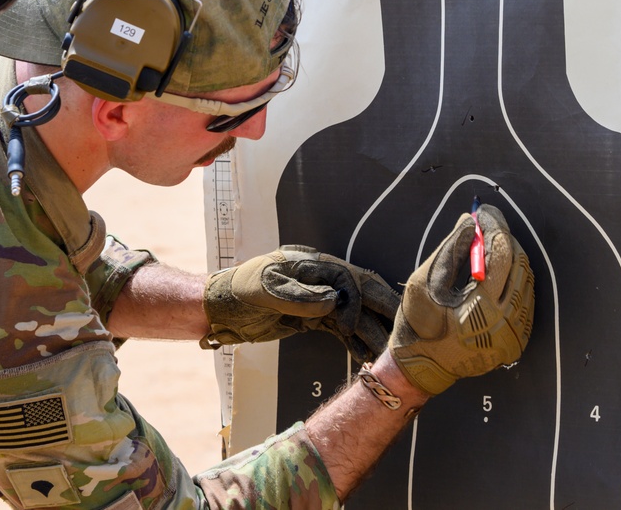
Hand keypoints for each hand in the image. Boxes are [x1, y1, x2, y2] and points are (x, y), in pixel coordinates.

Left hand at [201, 245, 399, 360]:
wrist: (216, 308)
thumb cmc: (236, 294)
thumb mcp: (264, 292)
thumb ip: (299, 296)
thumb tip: (333, 301)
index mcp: (309, 264)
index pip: (346, 280)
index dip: (354, 303)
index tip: (349, 328)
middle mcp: (319, 278)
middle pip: (360, 291)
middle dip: (383, 310)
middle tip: (405, 329)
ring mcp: (317, 298)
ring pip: (354, 313)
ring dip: (371, 331)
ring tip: (389, 352)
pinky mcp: (312, 317)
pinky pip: (341, 328)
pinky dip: (355, 341)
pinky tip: (368, 355)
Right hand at [388, 204, 534, 394]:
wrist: (423, 368)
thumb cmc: (418, 325)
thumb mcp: (426, 283)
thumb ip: (452, 250)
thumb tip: (471, 221)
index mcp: (483, 308)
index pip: (502, 255)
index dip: (494, 227)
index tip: (483, 212)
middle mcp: (506, 323)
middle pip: (520, 265)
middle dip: (504, 240)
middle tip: (486, 227)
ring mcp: (515, 335)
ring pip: (526, 282)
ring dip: (510, 259)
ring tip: (488, 249)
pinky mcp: (517, 341)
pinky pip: (525, 301)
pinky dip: (514, 281)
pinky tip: (496, 274)